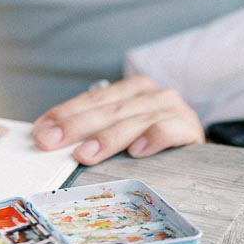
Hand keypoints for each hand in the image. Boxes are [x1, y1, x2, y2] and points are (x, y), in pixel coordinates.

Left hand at [32, 76, 204, 164]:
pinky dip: (152, 138)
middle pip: (108, 109)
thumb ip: (95, 131)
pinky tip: (137, 152)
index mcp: (131, 89)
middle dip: (75, 126)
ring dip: (107, 138)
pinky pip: (168, 129)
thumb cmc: (156, 141)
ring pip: (133, 120)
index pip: (92, 99)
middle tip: (51, 142)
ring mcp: (171, 109)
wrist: (201, 152)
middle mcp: (151, 94)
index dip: (65, 114)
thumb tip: (53, 141)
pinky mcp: (189, 127)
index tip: (41, 131)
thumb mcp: (125, 130)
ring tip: (84, 154)